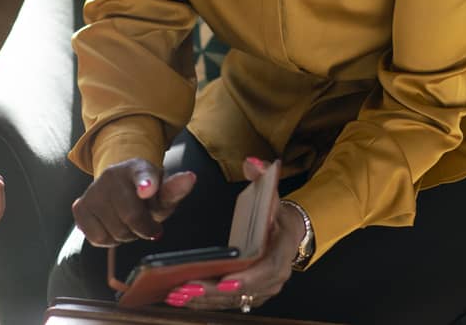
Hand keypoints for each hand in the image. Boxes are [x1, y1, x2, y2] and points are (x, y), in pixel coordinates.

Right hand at [71, 158, 195, 246]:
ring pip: (115, 232)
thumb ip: (175, 189)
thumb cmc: (146, 194)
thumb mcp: (163, 192)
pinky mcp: (80, 206)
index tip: (148, 189)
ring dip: (126, 235)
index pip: (143, 174)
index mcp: (139, 167)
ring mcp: (94, 190)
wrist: (118, 187)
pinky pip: (98, 238)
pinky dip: (108, 239)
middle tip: (146, 224)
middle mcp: (112, 175)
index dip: (146, 183)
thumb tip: (191, 178)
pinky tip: (111, 225)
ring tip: (127, 222)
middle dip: (144, 229)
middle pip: (132, 218)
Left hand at [161, 159, 303, 312]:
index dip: (249, 278)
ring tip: (177, 294)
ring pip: (233, 301)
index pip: (268, 269)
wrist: (288, 231)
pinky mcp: (249, 295)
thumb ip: (262, 175)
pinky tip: (182, 297)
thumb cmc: (275, 212)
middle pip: (245, 291)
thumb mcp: (272, 191)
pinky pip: (227, 303)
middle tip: (187, 287)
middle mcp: (275, 276)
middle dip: (214, 292)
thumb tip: (251, 163)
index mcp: (282, 250)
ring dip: (205, 299)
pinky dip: (205, 302)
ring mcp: (263, 289)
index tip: (225, 280)